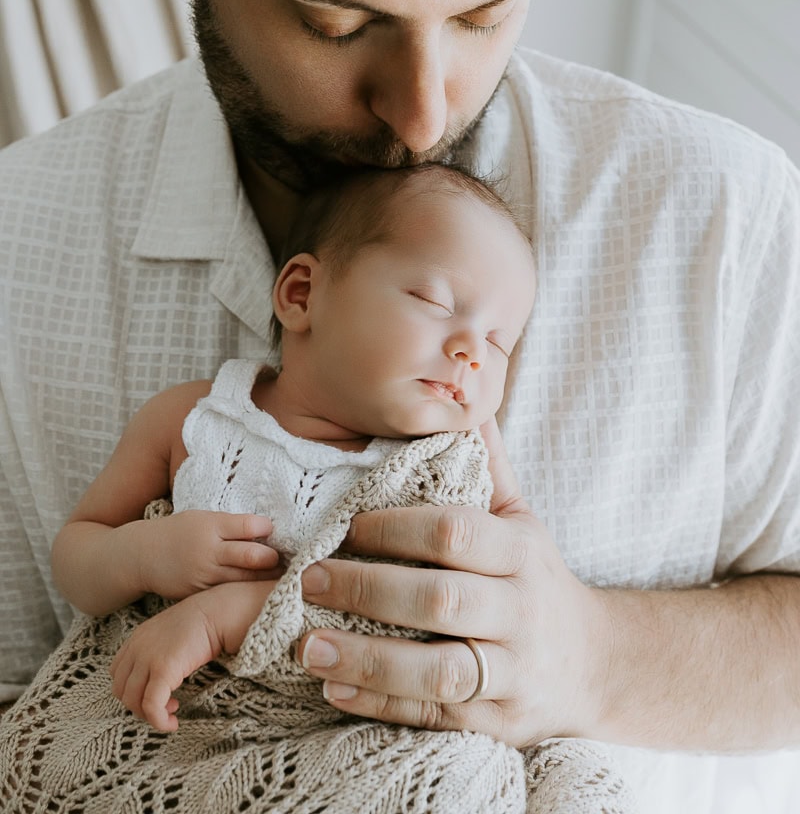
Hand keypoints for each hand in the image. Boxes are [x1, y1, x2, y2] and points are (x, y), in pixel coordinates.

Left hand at [110, 579, 276, 730]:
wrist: (219, 611)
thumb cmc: (203, 621)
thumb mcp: (171, 634)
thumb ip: (159, 650)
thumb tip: (163, 674)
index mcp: (138, 638)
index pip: (118, 673)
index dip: (132, 689)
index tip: (153, 693)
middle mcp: (137, 647)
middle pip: (121, 690)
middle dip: (138, 705)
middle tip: (164, 706)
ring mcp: (148, 658)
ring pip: (133, 701)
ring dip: (149, 715)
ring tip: (172, 711)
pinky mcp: (163, 669)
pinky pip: (151, 705)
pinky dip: (159, 721)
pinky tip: (173, 723)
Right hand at [140, 510, 279, 599]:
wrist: (142, 556)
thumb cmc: (178, 532)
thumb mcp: (202, 519)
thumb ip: (230, 525)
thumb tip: (265, 530)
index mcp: (211, 526)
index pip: (249, 526)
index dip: (267, 528)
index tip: (273, 530)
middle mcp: (209, 550)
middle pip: (252, 556)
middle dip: (273, 558)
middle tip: (285, 559)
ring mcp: (205, 575)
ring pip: (245, 579)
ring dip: (266, 578)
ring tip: (282, 577)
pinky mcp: (200, 594)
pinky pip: (228, 594)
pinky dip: (245, 593)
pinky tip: (257, 592)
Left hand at [294, 418, 609, 746]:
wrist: (595, 666)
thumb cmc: (538, 579)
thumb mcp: (523, 519)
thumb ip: (487, 465)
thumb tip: (464, 398)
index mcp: (521, 552)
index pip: (456, 532)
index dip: (397, 528)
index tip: (347, 527)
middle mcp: (520, 611)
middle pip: (441, 600)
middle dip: (368, 589)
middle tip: (308, 580)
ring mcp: (512, 672)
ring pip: (438, 670)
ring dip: (368, 659)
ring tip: (307, 648)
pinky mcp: (498, 722)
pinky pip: (435, 716)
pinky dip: (382, 705)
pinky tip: (333, 691)